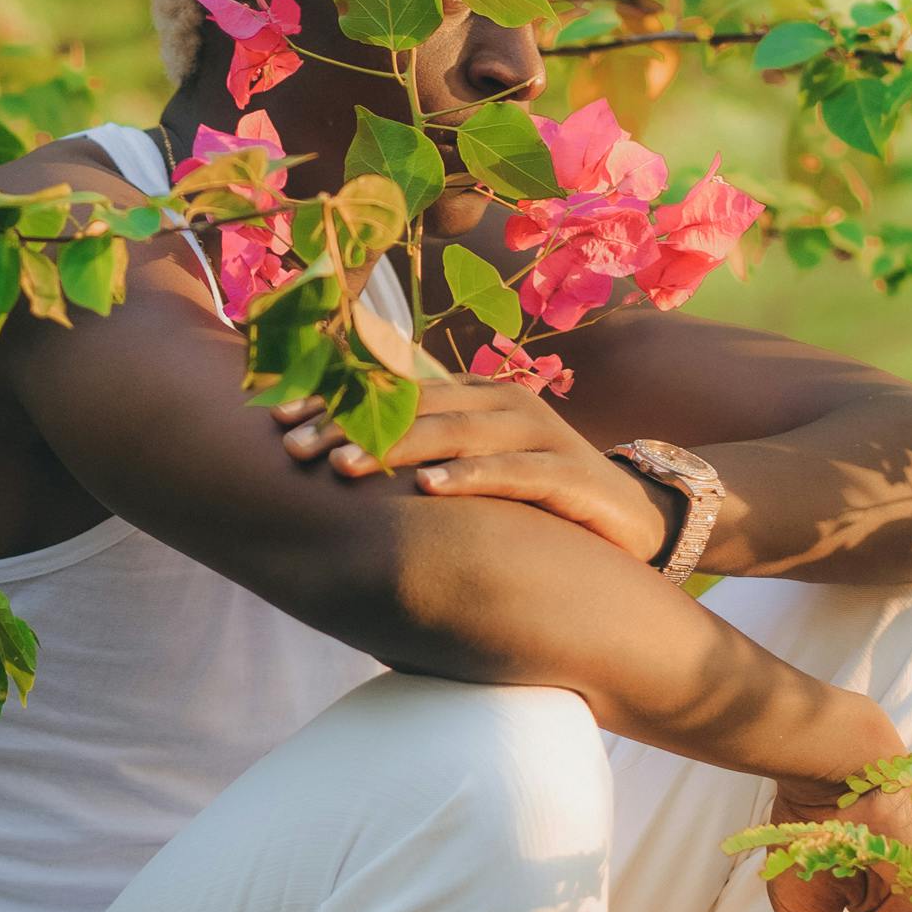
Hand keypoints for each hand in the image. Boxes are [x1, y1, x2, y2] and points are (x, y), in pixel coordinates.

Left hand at [275, 372, 672, 564]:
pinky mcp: (567, 473)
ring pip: (455, 432)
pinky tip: (428, 490)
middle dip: (349, 426)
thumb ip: (423, 456)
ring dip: (394, 448)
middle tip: (295, 449)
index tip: (277, 421)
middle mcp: (503, 403)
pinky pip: (512, 472)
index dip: (336, 401)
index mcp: (474, 396)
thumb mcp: (476, 470)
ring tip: (342, 468)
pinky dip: (469, 477)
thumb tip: (337, 464)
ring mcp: (538, 434)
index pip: (395, 391)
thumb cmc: (538, 499)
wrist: (634, 520)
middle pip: (414, 407)